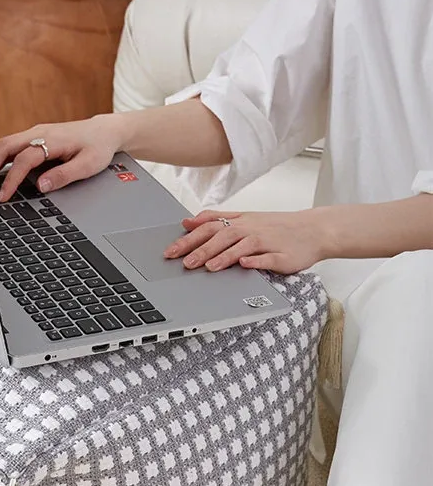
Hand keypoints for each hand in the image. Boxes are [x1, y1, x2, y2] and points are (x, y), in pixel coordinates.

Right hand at [0, 115, 123, 202]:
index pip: (24, 159)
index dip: (11, 179)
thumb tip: (42, 187)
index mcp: (51, 139)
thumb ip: (65, 175)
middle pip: (3, 147)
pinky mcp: (30, 140)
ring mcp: (32, 135)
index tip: (2, 197)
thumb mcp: (88, 165)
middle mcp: (37, 133)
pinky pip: (5, 148)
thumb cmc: (98, 148)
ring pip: (0, 146)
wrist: (104, 132)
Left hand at [164, 208, 327, 273]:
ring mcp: (267, 242)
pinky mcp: (282, 256)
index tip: (170, 250)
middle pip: (223, 236)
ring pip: (243, 246)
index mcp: (241, 221)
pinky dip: (256, 261)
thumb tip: (188, 221)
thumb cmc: (278, 227)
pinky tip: (245, 265)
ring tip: (209, 266)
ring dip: (225, 255)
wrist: (314, 229)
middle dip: (201, 248)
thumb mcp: (245, 218)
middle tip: (183, 262)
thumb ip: (217, 218)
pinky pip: (268, 258)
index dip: (189, 238)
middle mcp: (251, 229)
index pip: (210, 226)